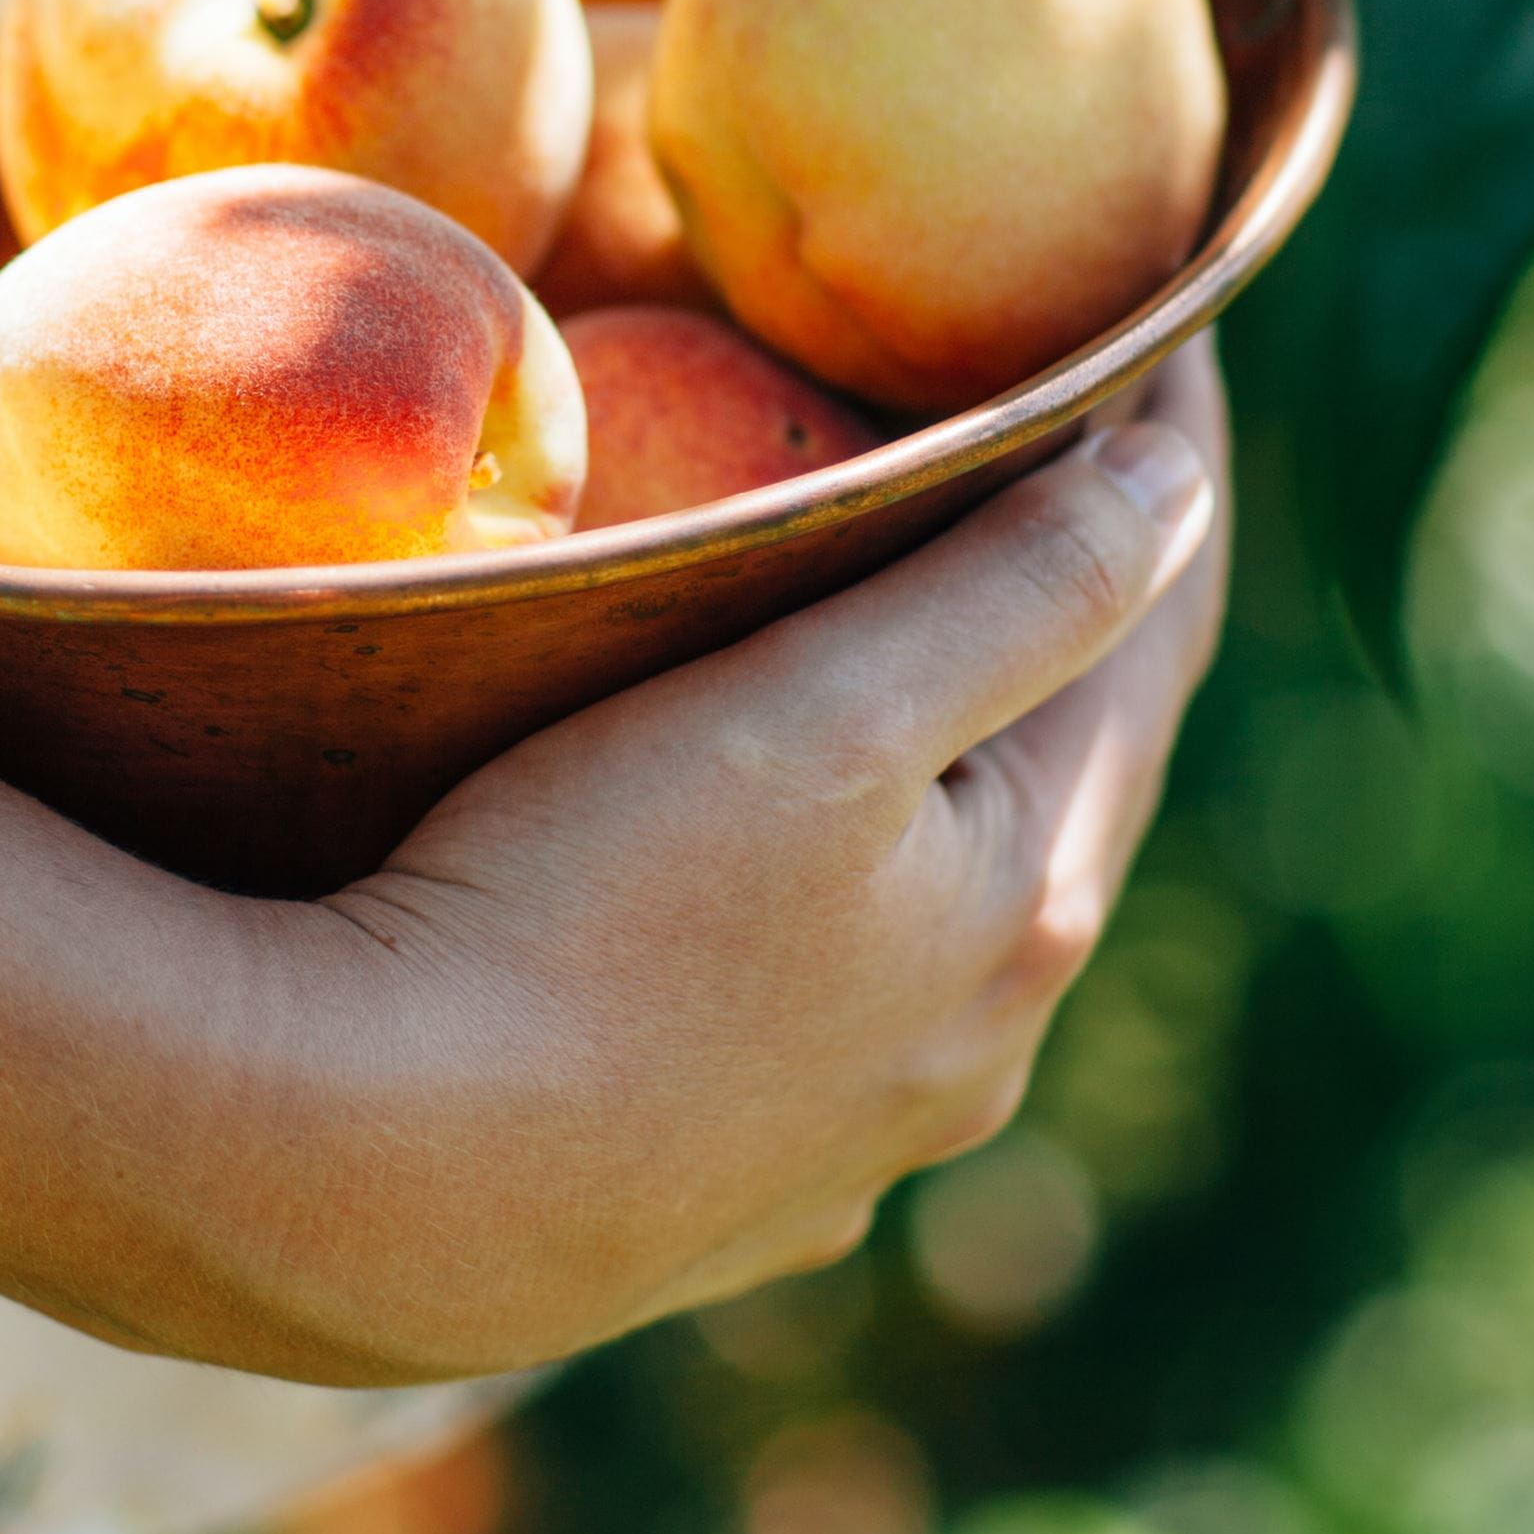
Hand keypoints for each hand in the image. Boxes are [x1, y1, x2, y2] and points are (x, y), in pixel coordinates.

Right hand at [262, 343, 1228, 1375]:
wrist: (354, 1188)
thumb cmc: (583, 906)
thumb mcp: (820, 711)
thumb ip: (1016, 592)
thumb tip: (1179, 492)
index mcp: (1028, 910)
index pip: (1153, 638)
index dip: (1172, 470)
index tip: (1172, 323)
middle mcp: (972, 1050)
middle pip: (1066, 780)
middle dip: (1074, 624)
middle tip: (1062, 458)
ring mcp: (842, 1149)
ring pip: (943, 915)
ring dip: (957, 782)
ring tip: (912, 658)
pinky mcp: (707, 1210)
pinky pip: (819, 1019)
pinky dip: (841, 908)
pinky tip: (781, 899)